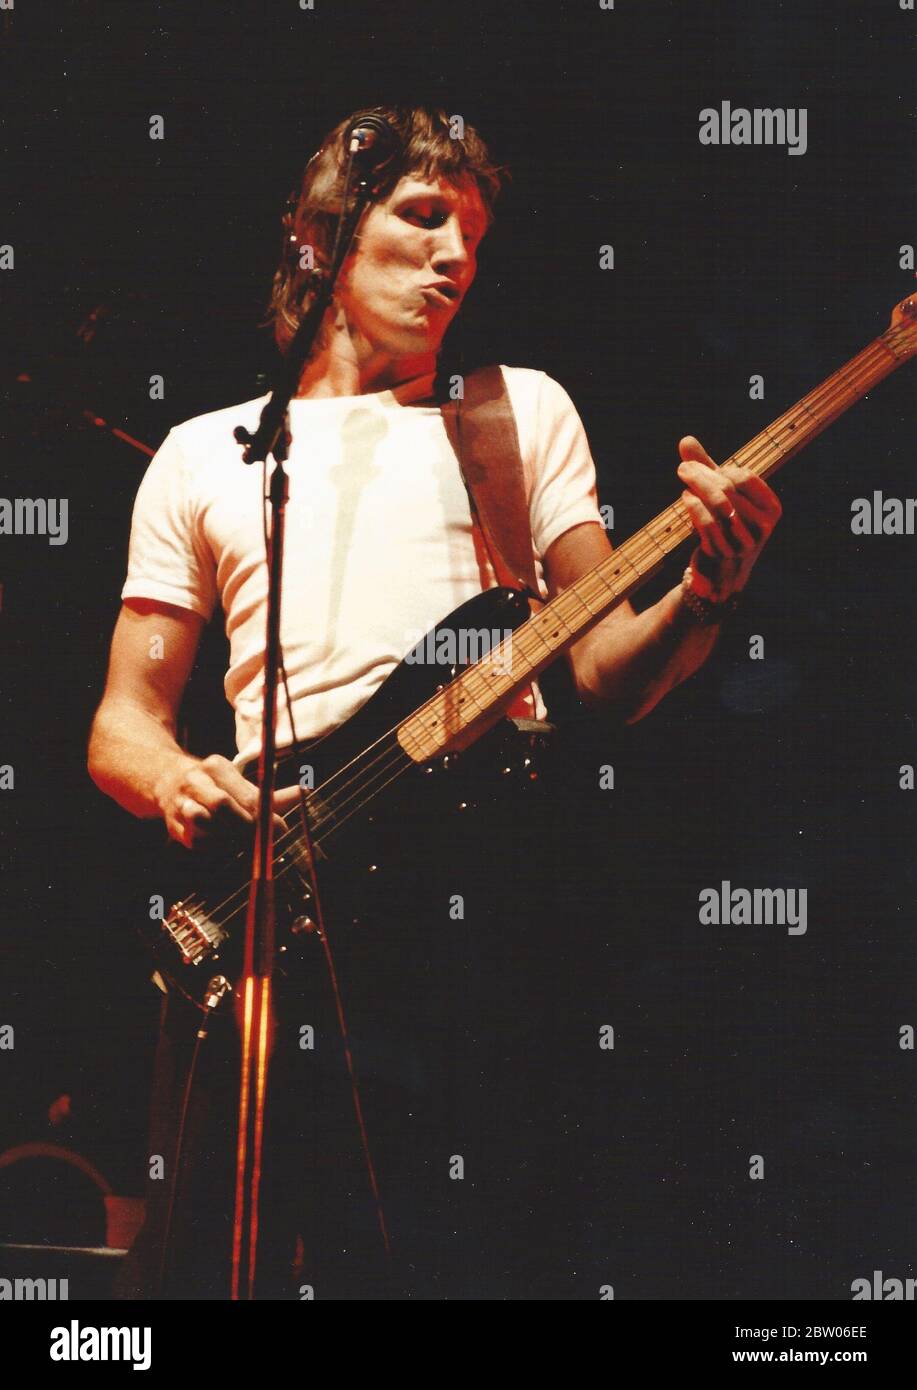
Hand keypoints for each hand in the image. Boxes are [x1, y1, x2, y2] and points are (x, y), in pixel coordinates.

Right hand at [155, 752, 301, 848]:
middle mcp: (195, 781)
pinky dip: (215, 846)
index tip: (280, 827)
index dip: (264, 813)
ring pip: (206, 825)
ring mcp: (181, 803)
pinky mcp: (174, 826)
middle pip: (221, 806)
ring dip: (227, 837)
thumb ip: (268, 793)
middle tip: (261, 839)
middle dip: (245, 826)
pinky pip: (198, 841)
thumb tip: (303, 793)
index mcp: (216, 767)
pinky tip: (225, 842)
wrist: (166, 781)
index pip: (244, 792)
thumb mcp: (238, 781)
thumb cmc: (214, 783)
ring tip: (240, 839)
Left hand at [676, 436, 782, 600]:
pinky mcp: (726, 553)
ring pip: (718, 507)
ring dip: (697, 490)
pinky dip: (694, 508)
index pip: (745, 477)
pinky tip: (685, 498)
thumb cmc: (724, 522)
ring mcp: (745, 541)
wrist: (722, 569)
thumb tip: (685, 440)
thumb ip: (707, 467)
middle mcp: (763, 526)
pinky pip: (707, 525)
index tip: (700, 466)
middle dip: (702, 476)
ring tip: (685, 483)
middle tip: (683, 468)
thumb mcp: (721, 494)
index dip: (720, 469)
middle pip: (728, 491)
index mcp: (771, 507)